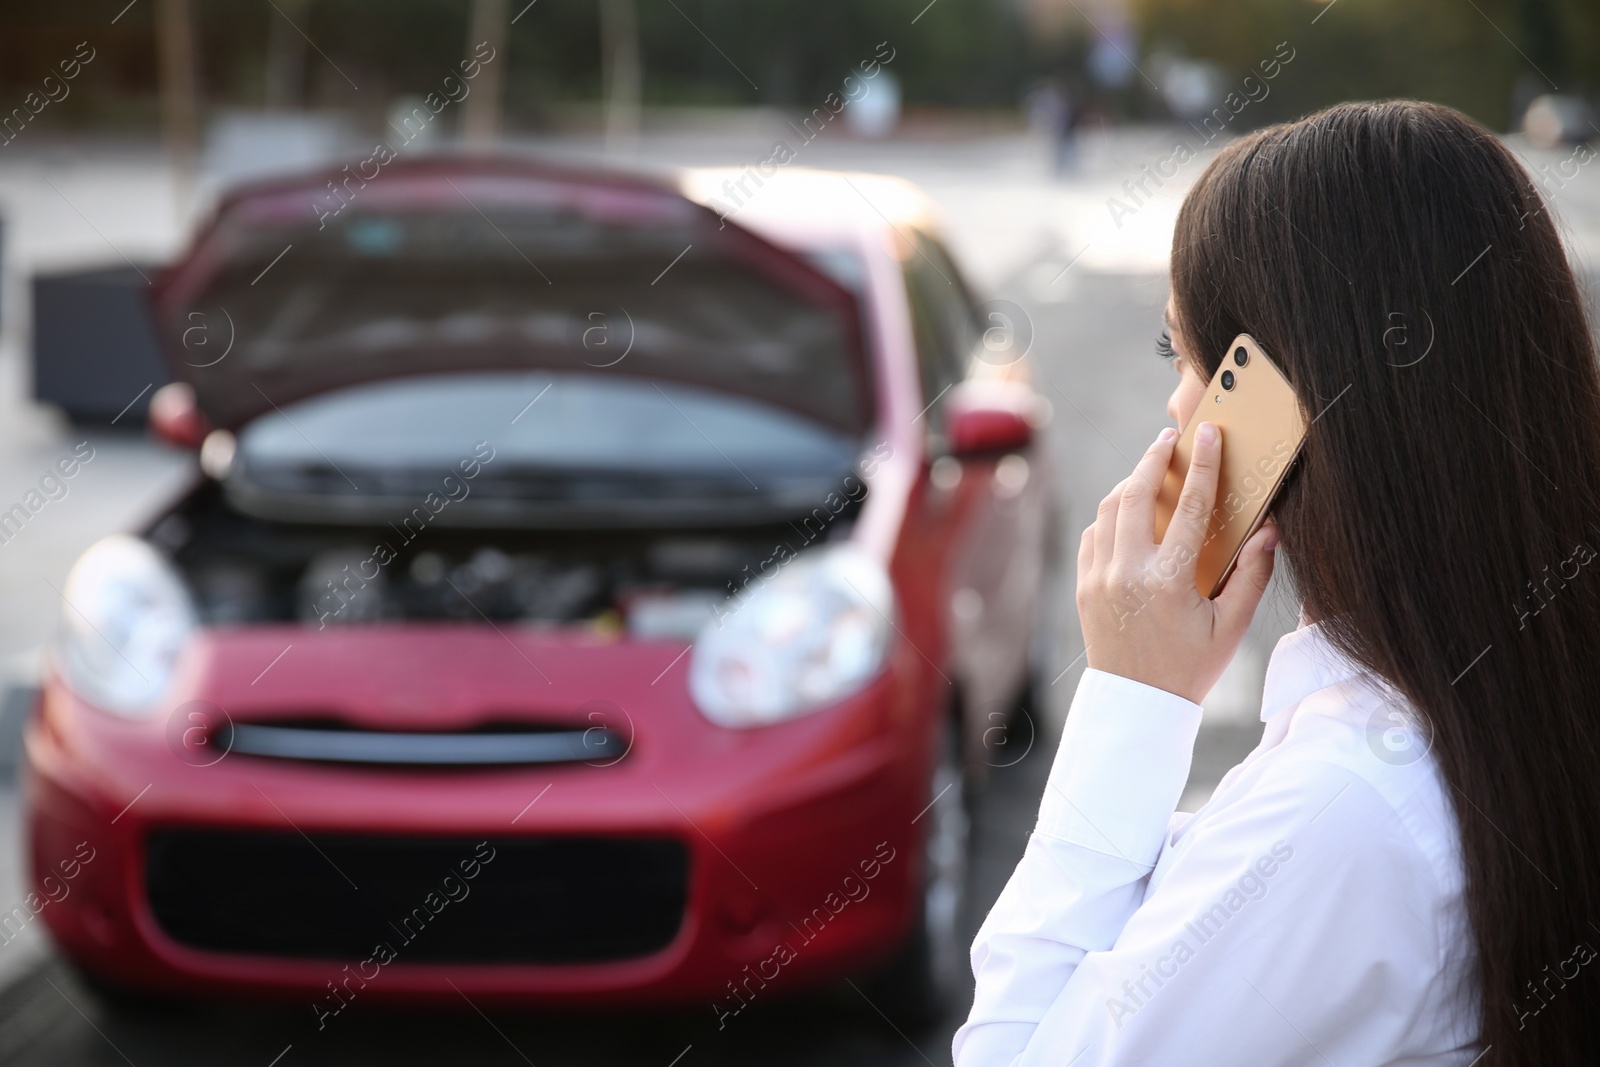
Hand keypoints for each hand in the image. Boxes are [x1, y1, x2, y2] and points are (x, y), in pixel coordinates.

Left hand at [1075, 423, 1278, 704]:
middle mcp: (1128, 573)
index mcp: (1169, 582)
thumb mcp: (1231, 627)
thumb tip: (1269, 529)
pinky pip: (1093, 534)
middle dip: (1153, 459)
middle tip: (1170, 440)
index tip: (1208, 434)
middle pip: (1135, 494)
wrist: (1138, 705)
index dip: (1202, 466)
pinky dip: (1111, 516)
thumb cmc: (1191, 667)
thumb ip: (1252, 575)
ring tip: (1151, 471)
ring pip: (1108, 510)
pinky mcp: (1084, 586)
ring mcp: (1100, 578)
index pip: (1190, 508)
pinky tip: (1128, 512)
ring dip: (1130, 483)